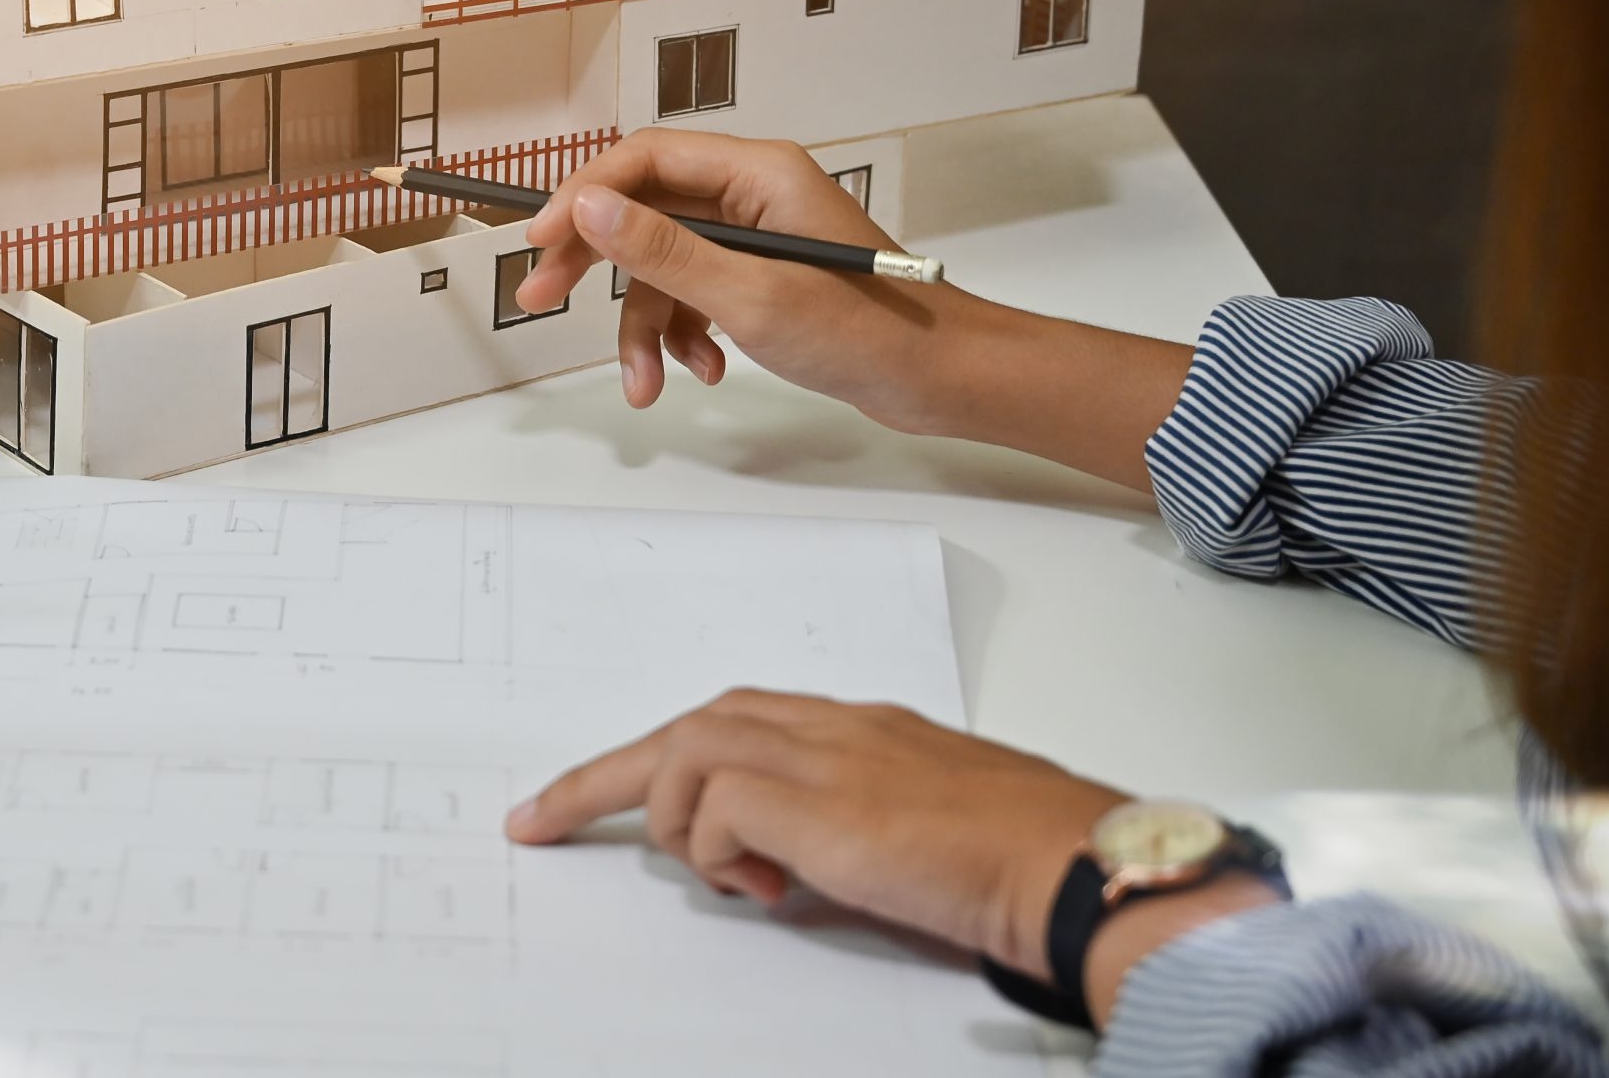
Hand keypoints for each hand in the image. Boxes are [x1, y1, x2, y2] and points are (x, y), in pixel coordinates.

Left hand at [505, 690, 1126, 979]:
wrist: (1067, 864)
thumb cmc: (1015, 863)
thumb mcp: (905, 847)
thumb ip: (837, 842)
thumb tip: (779, 877)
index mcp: (860, 731)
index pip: (737, 723)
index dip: (667, 760)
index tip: (596, 796)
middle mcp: (832, 726)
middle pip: (690, 725)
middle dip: (607, 776)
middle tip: (541, 819)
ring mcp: (818, 751)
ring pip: (686, 751)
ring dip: (683, 823)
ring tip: (737, 879)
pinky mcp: (806, 793)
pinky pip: (710, 804)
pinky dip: (717, 848)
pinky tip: (768, 885)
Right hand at [516, 130, 961, 426]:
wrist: (942, 379)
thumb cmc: (869, 331)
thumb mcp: (751, 296)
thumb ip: (665, 251)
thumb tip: (591, 206)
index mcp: (757, 174)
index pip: (644, 159)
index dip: (583, 194)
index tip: (541, 241)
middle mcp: (754, 194)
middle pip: (644, 210)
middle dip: (595, 261)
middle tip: (541, 298)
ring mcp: (758, 238)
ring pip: (665, 267)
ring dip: (647, 326)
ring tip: (646, 383)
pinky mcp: (764, 279)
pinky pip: (696, 295)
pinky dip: (686, 336)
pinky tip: (705, 371)